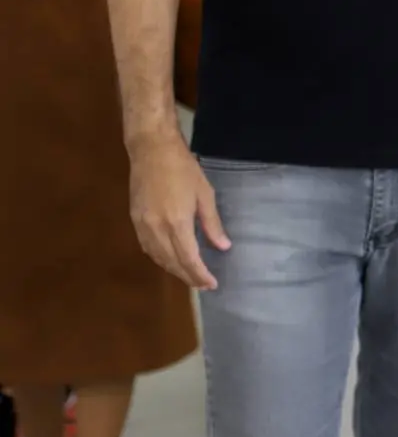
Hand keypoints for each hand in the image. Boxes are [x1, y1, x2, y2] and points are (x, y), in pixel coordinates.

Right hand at [128, 132, 228, 288]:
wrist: (152, 151)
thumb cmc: (184, 169)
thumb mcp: (205, 195)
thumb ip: (212, 224)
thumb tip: (223, 246)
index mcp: (177, 223)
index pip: (189, 259)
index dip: (200, 274)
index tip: (212, 284)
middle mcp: (156, 229)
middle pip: (172, 262)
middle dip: (188, 276)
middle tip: (203, 285)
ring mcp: (142, 225)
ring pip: (157, 257)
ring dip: (173, 270)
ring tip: (189, 276)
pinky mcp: (134, 220)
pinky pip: (147, 247)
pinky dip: (159, 258)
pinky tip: (169, 260)